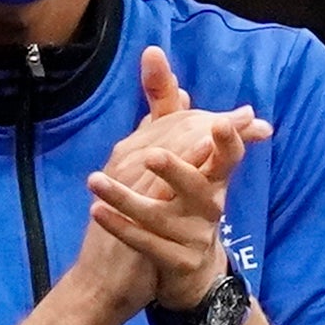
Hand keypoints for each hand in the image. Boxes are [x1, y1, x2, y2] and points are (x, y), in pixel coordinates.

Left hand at [86, 46, 264, 309]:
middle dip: (178, 169)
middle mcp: (210, 204)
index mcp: (214, 176)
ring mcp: (194, 235)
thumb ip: (166, 107)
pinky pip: (146, 244)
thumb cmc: (184, 201)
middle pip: (201, 186)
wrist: (190, 270)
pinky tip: (96, 212)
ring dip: (127, 199)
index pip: (226, 153)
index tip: (221, 121)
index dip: (228, 138)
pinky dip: (121, 228)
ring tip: (96, 180)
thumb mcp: (179, 154)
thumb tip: (154, 55)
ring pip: (162, 216)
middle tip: (152, 155)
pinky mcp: (177, 261)